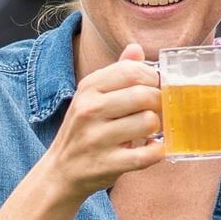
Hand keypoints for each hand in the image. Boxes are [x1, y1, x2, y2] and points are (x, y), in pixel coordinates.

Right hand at [39, 42, 165, 201]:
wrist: (61, 171)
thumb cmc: (84, 129)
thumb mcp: (92, 96)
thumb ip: (117, 73)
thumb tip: (136, 49)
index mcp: (89, 88)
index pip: (132, 71)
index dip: (152, 78)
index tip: (153, 88)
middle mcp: (90, 110)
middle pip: (146, 95)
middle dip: (159, 103)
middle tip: (153, 112)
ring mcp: (97, 138)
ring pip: (149, 122)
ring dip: (156, 128)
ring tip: (147, 131)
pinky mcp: (107, 164)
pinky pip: (148, 154)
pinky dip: (157, 151)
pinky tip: (150, 148)